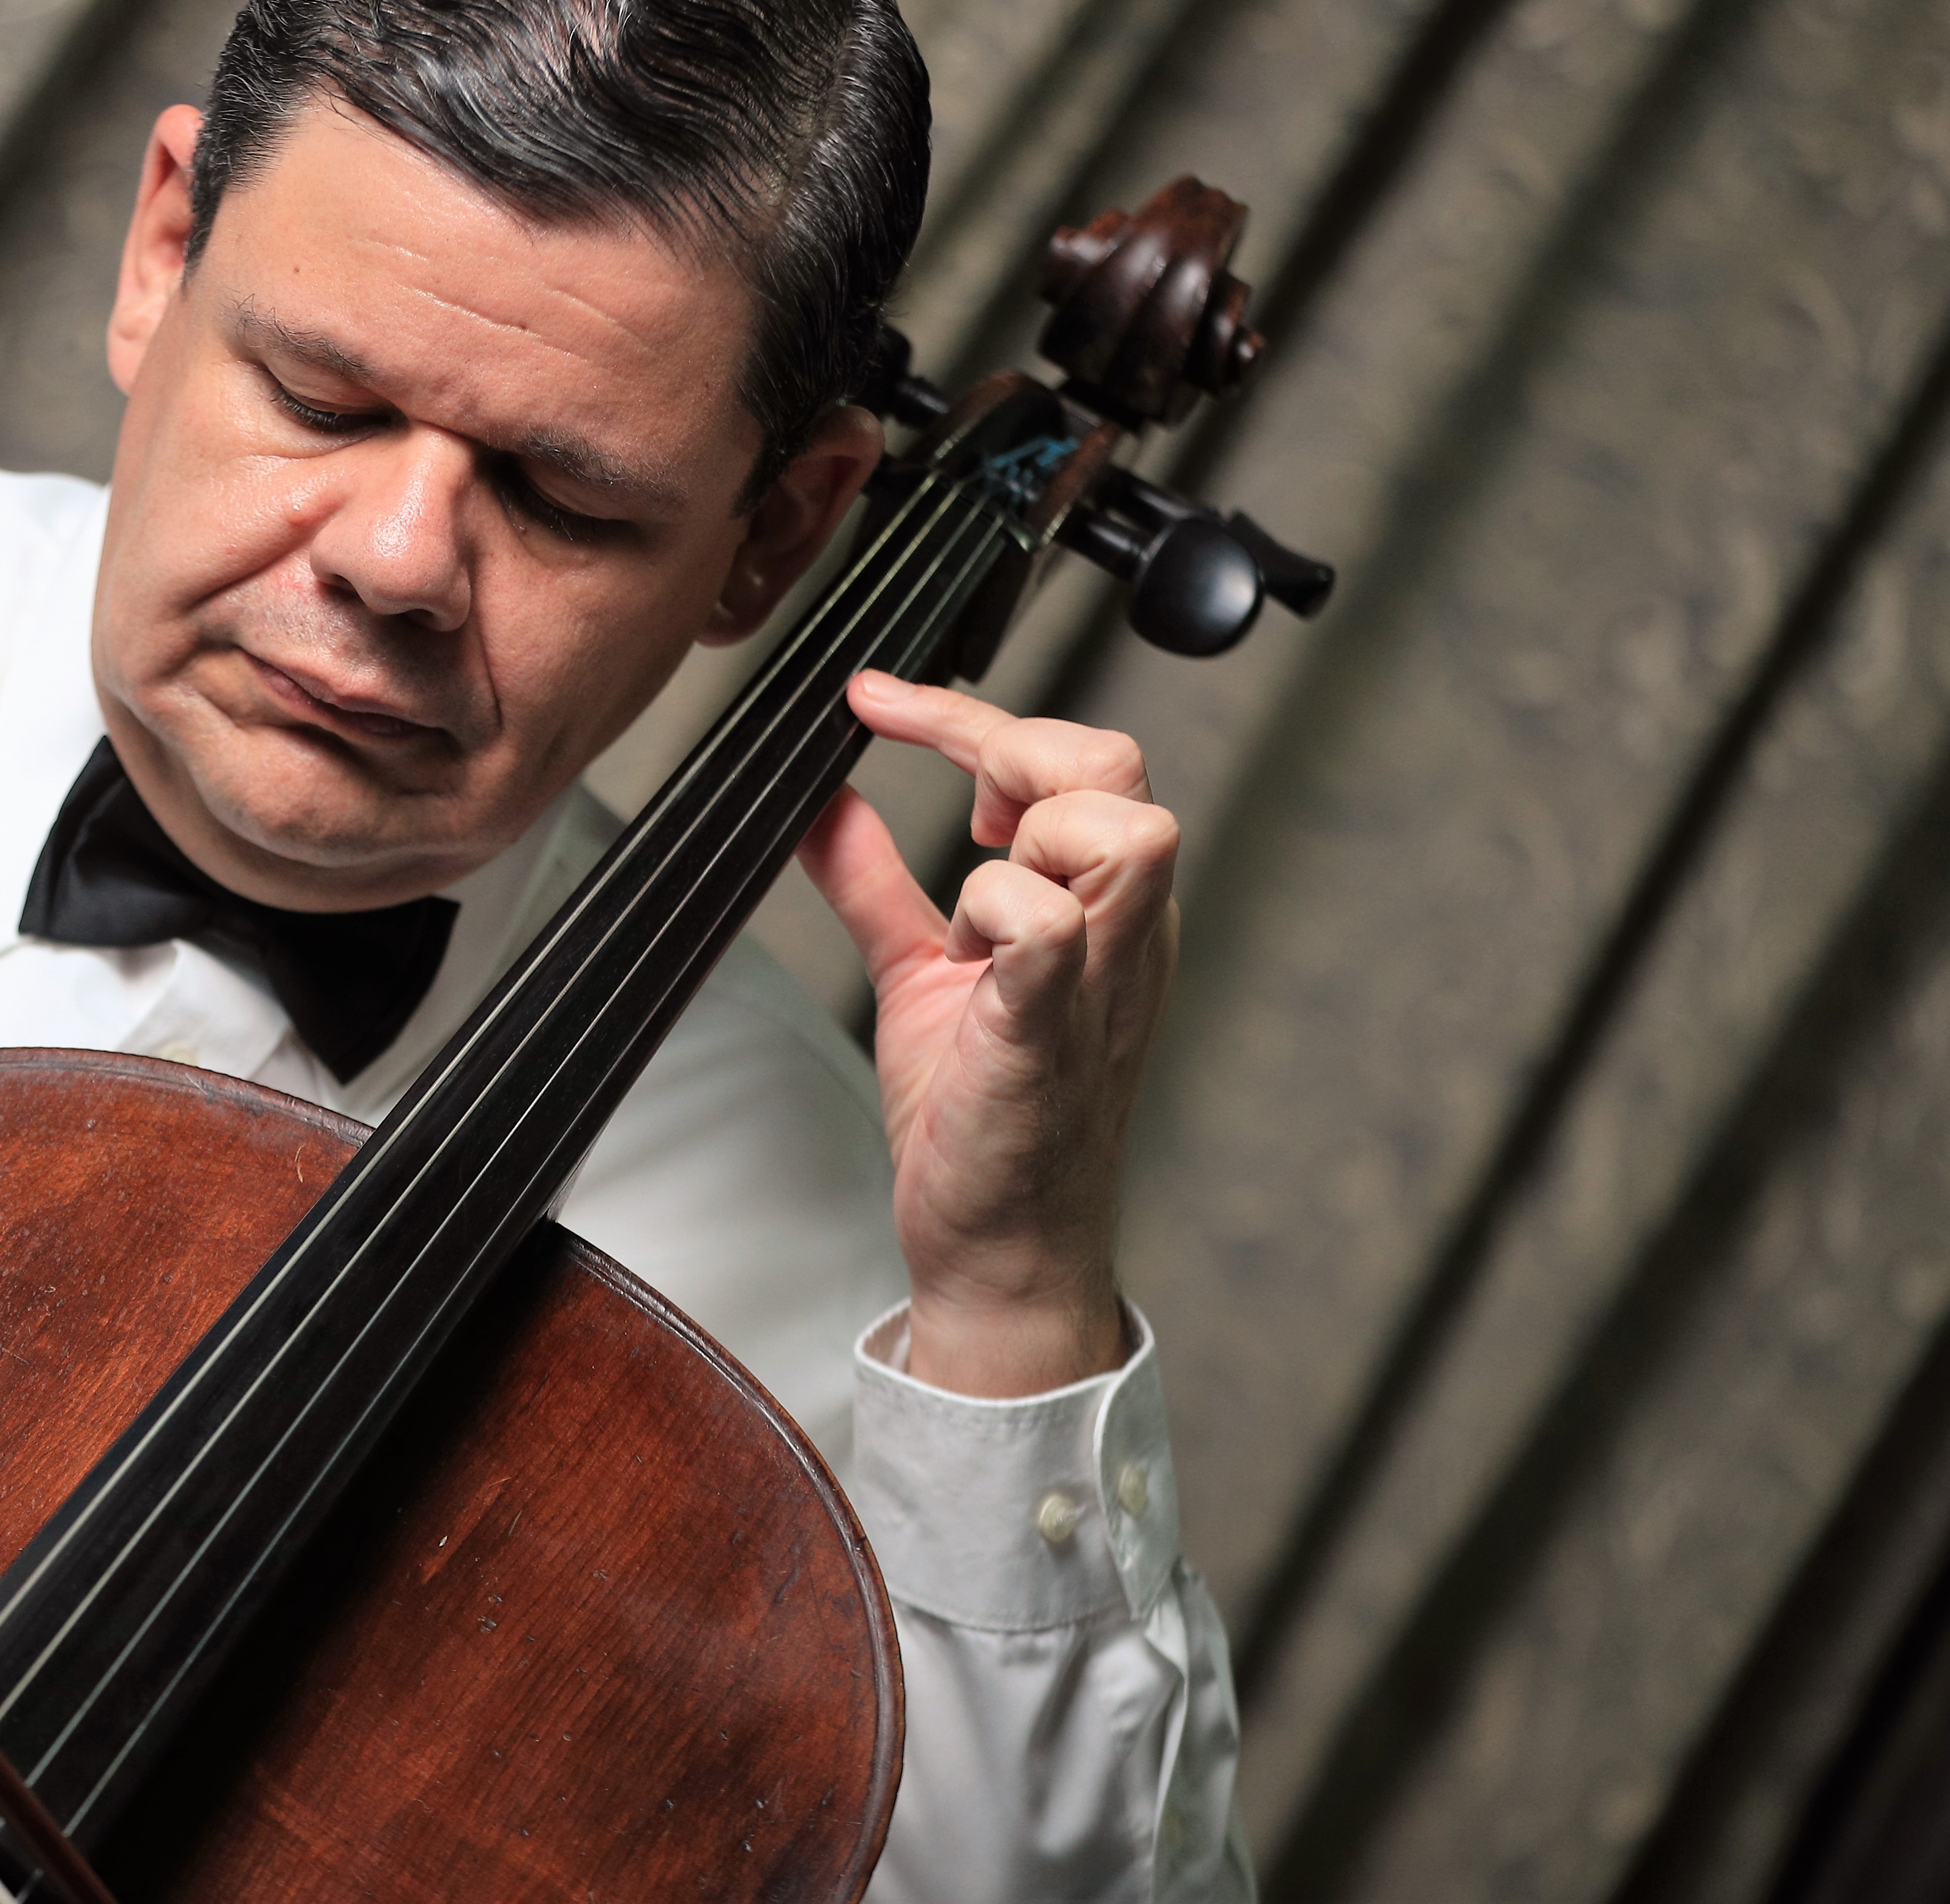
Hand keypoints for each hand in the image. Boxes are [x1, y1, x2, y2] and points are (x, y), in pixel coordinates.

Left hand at [797, 673, 1177, 1397]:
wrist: (998, 1248)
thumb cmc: (979, 1119)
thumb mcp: (919, 972)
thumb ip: (874, 882)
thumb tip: (824, 803)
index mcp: (1102, 910)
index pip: (1082, 759)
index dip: (975, 714)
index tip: (877, 701)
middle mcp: (1120, 935)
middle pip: (1120, 768)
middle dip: (1018, 751)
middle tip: (958, 809)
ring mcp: (1097, 983)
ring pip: (1125, 832)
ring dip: (1030, 838)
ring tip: (974, 911)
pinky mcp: (1049, 1035)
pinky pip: (1051, 930)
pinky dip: (1000, 912)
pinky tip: (962, 949)